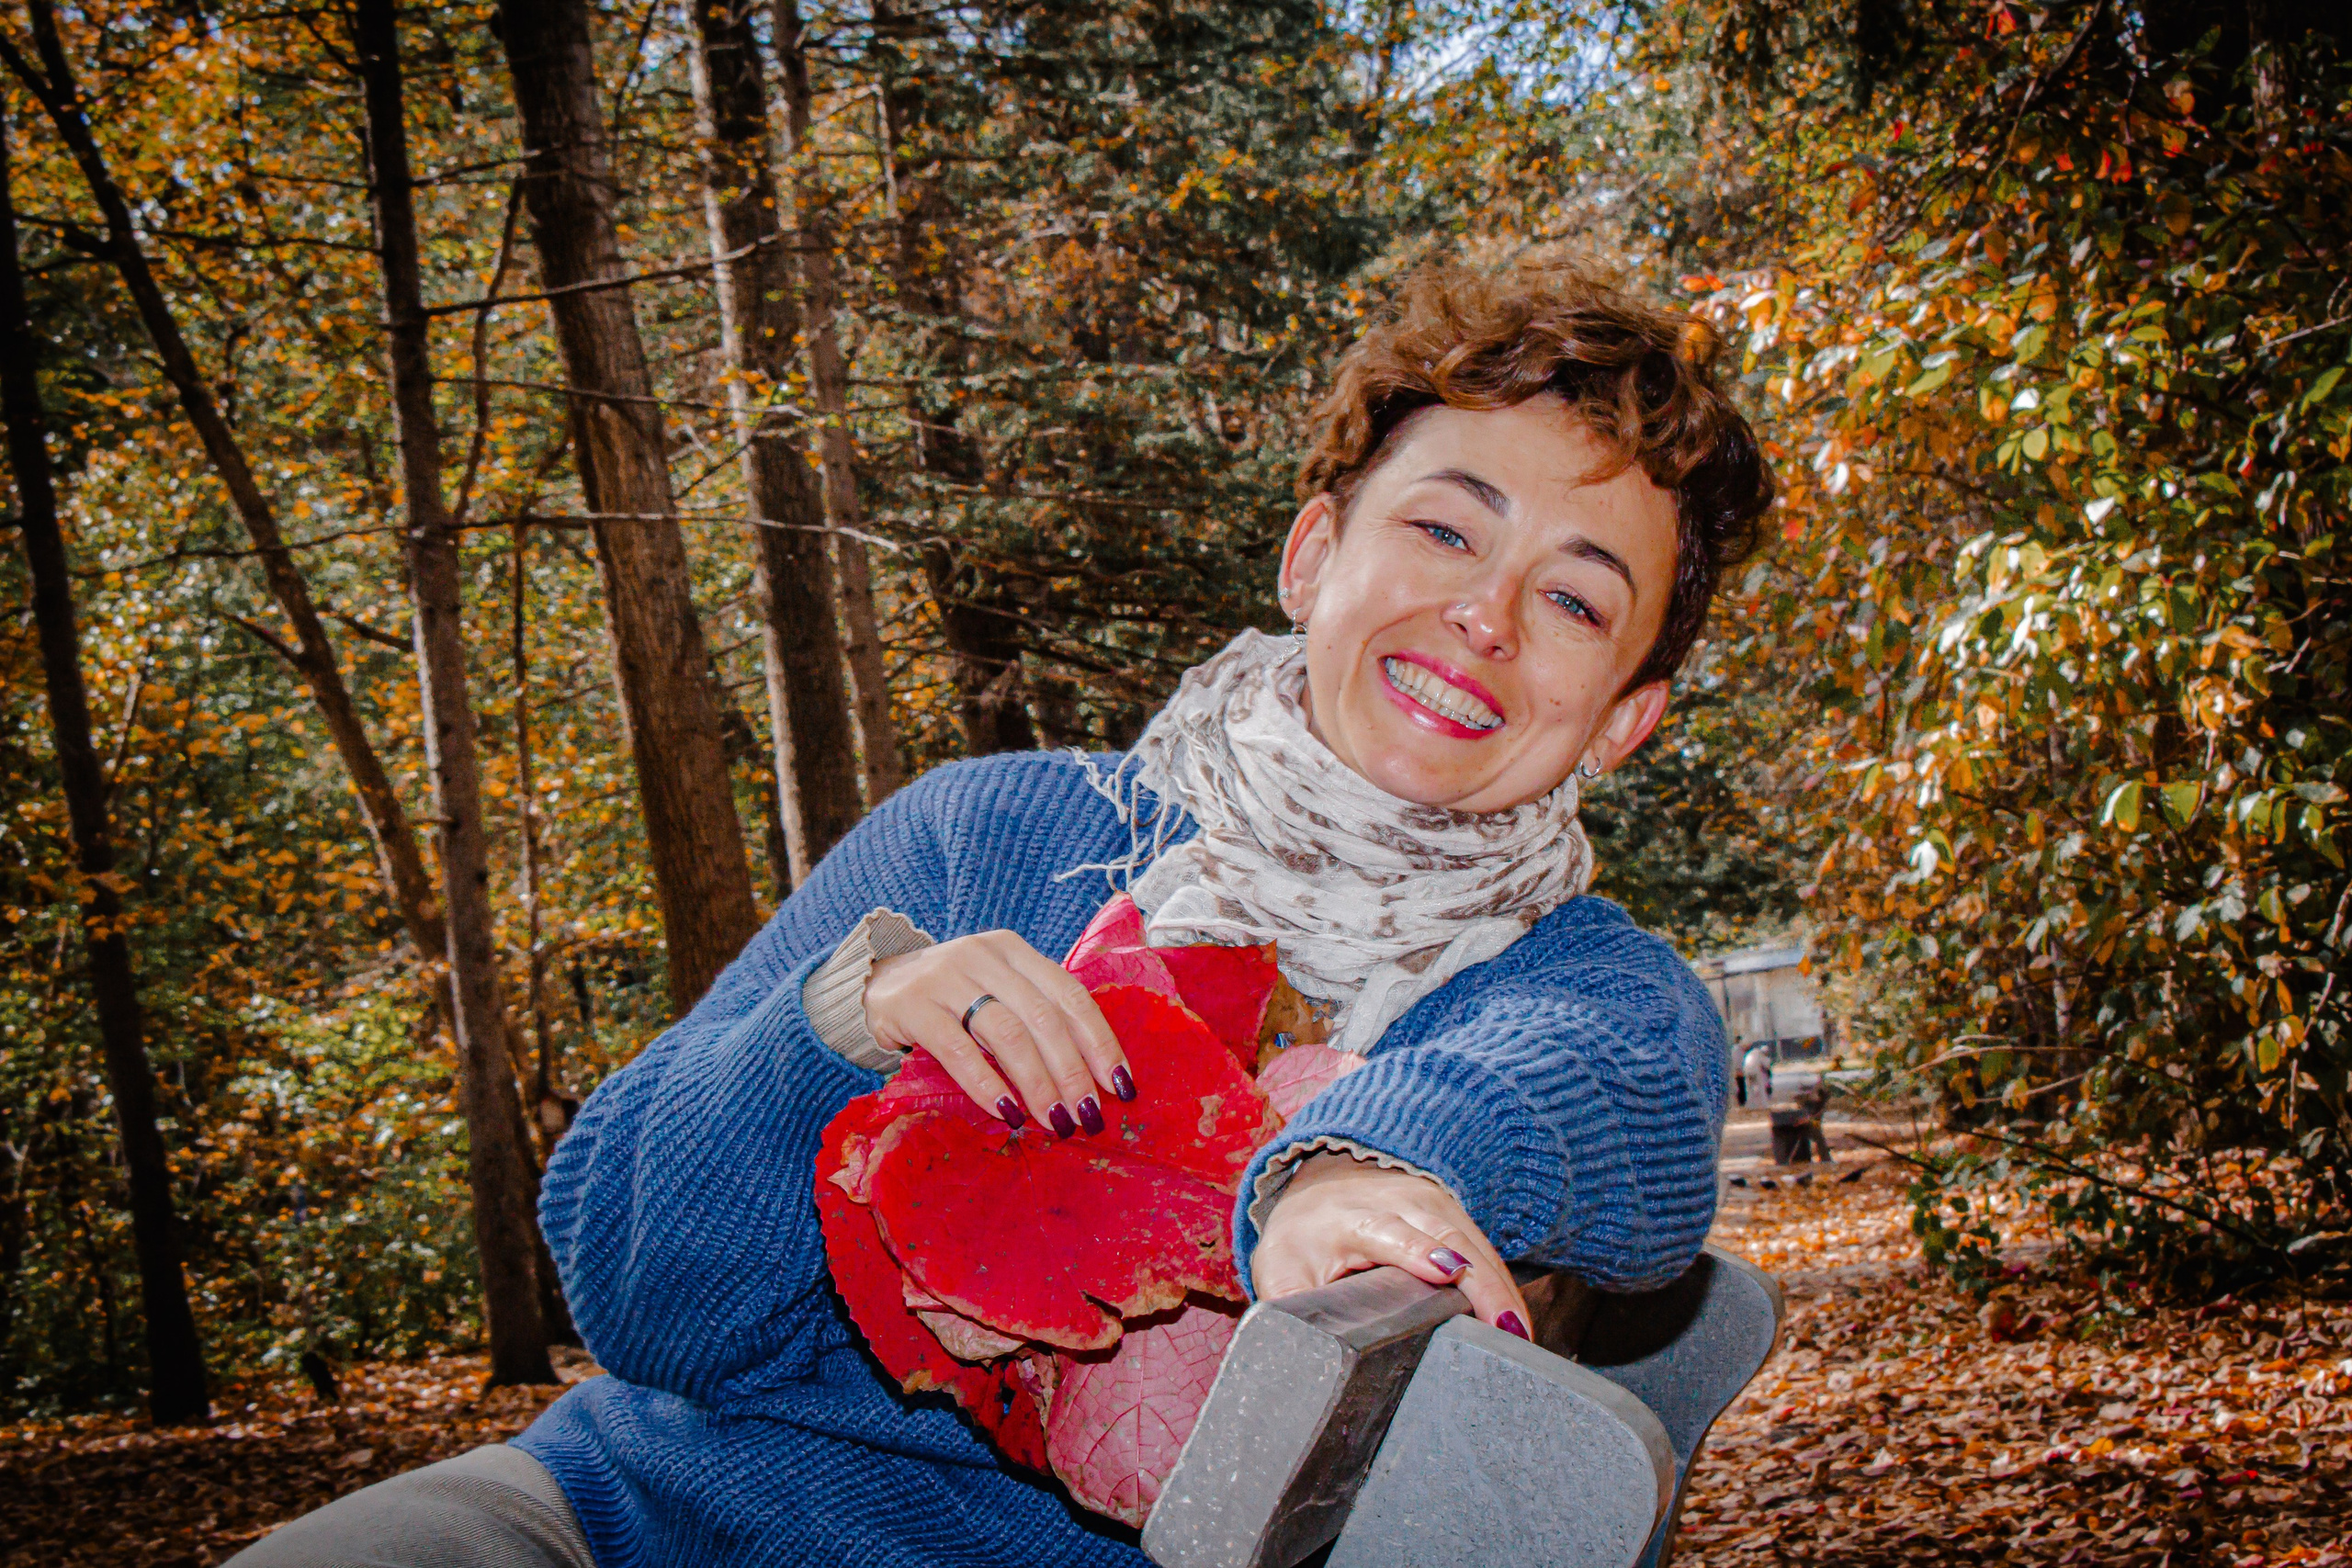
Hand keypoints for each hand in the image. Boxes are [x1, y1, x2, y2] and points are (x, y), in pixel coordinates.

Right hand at [864, 930, 1133, 1137]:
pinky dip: (986, 1084)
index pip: (1070, 995)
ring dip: (1037, 1083)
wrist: (874, 984)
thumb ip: (1035, 1017)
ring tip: (1054, 1121)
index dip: (1100, 1041)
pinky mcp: (913, 1006)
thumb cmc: (951, 998)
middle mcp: (985, 956)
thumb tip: (1092, 1080)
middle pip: (1043, 1018)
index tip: (1121, 1085)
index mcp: (1015, 951)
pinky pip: (957, 1050)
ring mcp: (946, 977)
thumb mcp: (996, 991)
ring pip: (1006, 1033)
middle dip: (1072, 1072)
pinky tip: (1006, 1112)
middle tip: (1088, 1116)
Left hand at [1251, 1153, 1532, 1337]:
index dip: (1415, 1249)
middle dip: (1479, 1280)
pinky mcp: (1453, 1215)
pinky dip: (1503, 1285)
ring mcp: (1430, 1204)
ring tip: (1520, 1336)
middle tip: (1505, 1328)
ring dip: (1500, 1288)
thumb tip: (1292, 1352)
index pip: (1386, 1231)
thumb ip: (1287, 1307)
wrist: (1322, 1186)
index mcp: (1348, 1218)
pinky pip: (1484, 1250)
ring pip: (1473, 1243)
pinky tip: (1518, 1324)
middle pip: (1446, 1236)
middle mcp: (1395, 1202)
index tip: (1444, 1272)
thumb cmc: (1301, 1240)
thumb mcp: (1280, 1270)